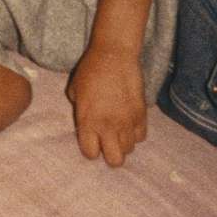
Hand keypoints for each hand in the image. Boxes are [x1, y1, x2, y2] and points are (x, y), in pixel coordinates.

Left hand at [66, 46, 146, 166]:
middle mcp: (108, 126)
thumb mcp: (74, 91)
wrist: (114, 56)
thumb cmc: (90, 70)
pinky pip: (141, 137)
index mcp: (88, 121)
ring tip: (117, 130)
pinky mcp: (142, 115)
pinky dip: (134, 134)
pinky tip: (128, 123)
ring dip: (122, 143)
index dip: (90, 149)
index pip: (91, 153)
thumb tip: (85, 121)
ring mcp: (127, 122)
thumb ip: (79, 111)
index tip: (90, 141)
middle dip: (109, 154)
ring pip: (129, 150)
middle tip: (106, 142)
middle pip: (115, 160)